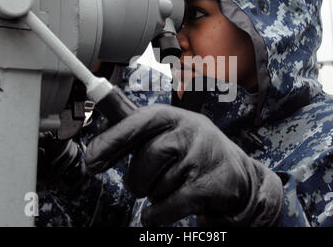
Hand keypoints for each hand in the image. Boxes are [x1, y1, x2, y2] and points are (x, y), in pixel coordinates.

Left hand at [85, 104, 282, 225]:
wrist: (239, 177)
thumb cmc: (195, 154)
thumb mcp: (171, 135)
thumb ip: (137, 136)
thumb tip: (96, 148)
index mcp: (174, 117)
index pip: (137, 122)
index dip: (112, 140)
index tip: (92, 160)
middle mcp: (189, 130)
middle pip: (144, 158)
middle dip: (137, 179)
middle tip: (144, 183)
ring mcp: (201, 157)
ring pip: (156, 185)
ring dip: (156, 195)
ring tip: (172, 187)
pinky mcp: (209, 185)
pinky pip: (168, 206)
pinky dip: (158, 214)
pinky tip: (159, 213)